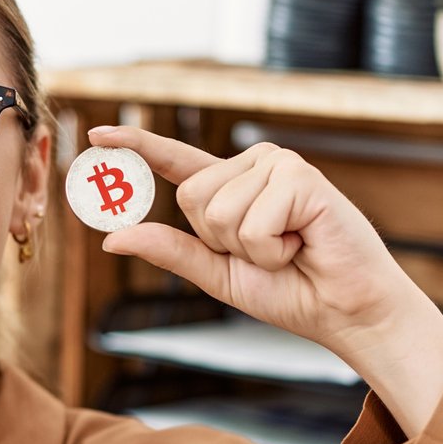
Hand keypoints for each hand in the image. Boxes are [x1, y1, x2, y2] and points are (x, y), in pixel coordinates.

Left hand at [87, 125, 442, 437]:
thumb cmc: (292, 291)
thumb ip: (171, 252)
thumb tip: (111, 239)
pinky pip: (252, 222)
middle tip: (270, 250)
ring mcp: (278, 164)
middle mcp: (255, 165)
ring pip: (219, 212)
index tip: (97, 134)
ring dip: (252, 249)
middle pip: (192, 199)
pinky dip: (273, 248)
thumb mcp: (218, 274)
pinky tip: (305, 242)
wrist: (345, 310)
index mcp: (233, 187)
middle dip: (222, 241)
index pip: (177, 162)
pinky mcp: (300, 176)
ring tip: (291, 247)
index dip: (137, 146)